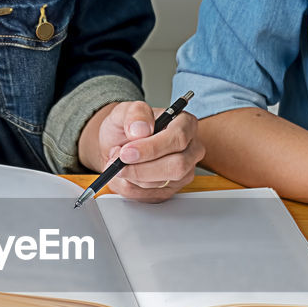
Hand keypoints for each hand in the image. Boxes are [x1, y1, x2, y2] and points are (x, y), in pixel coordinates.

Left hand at [83, 100, 204, 201]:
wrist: (118, 145)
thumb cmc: (128, 127)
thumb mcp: (126, 110)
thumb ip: (135, 113)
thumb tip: (141, 129)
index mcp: (185, 124)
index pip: (178, 138)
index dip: (151, 148)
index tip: (127, 152)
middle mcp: (190, 149)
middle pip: (176, 166)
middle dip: (142, 168)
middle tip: (118, 163)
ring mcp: (183, 172)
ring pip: (161, 183)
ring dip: (131, 176)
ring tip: (117, 162)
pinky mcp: (171, 190)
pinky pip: (150, 196)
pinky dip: (129, 188)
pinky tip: (122, 175)